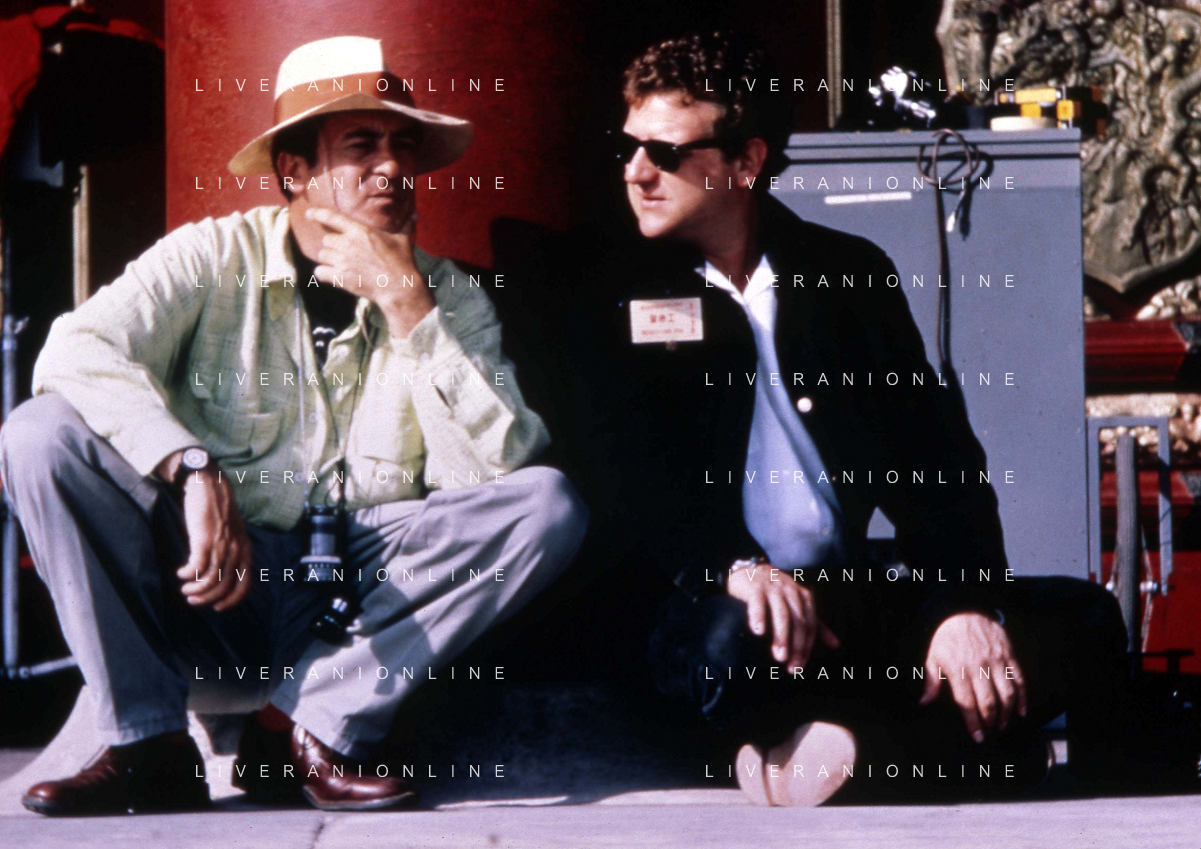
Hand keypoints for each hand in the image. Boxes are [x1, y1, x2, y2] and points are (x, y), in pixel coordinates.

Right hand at [173, 468, 253, 611]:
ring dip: (195, 589)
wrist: (208, 484)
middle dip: (207, 598)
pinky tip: (180, 573)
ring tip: (185, 588)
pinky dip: (186, 574)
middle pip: (223, 586)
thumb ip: (231, 550)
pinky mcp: (203, 540)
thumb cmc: (217, 509)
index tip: (217, 607)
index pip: (244, 584)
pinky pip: (196, 567)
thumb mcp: (232, 532)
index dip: (231, 600)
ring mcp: (221, 545)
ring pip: (209, 580)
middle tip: (192, 599)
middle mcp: (236, 549)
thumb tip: (222, 573)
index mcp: (245, 549)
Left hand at [306, 206, 433, 336]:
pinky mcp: (340, 277)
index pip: (332, 217)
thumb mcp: (403, 241)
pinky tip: (330, 275)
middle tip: (342, 252)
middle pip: (326, 240)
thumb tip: (414, 216)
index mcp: (360, 231)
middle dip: (332, 246)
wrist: (398, 287)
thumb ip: (405, 226)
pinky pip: (320, 272)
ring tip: (338, 263)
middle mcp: (348, 244)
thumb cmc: (402, 262)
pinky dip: (323, 273)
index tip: (309, 214)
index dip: (318, 214)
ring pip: (321, 255)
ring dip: (327, 259)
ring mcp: (342, 261)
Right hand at [725, 563, 839, 668]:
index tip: (798, 667)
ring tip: (779, 656)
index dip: (806, 648)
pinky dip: (759, 616)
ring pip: (782, 614)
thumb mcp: (799, 605)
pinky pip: (758, 603)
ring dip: (782, 636)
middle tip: (791, 667)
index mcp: (804, 598)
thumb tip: (836, 645)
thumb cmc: (777, 592)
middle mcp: (792, 592)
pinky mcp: (755, 587)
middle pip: (799, 621)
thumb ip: (816, 624)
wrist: (752, 569)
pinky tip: (758, 631)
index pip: (810, 626)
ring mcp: (774, 589)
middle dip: (797, 646)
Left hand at [918, 612, 1027, 741]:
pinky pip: (1019, 679)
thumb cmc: (946, 636)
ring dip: (1007, 713)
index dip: (973, 723)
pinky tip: (1021, 710)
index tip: (977, 736)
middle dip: (990, 722)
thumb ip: (931, 681)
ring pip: (1007, 693)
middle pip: (989, 702)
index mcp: (958, 670)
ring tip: (1003, 724)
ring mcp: (995, 661)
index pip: (967, 703)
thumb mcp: (932, 657)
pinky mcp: (1008, 655)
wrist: (963, 609)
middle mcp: (978, 668)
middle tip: (990, 732)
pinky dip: (1022, 697)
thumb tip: (923, 701)